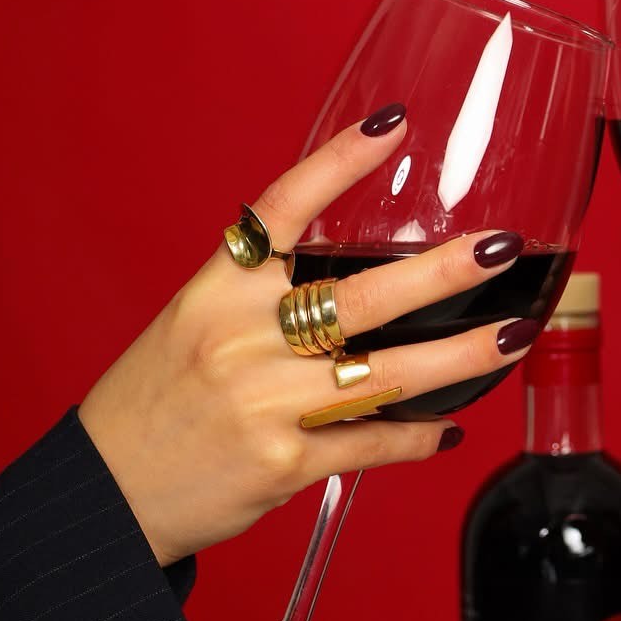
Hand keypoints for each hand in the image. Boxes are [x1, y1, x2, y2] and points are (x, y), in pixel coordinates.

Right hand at [79, 113, 533, 564]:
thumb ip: (262, 301)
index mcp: (216, 291)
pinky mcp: (283, 461)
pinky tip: (447, 428)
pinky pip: (372, 441)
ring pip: (387, 372)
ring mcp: (265, 402)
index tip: (395, 125)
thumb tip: (357, 288)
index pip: (283, 208)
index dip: (339, 163)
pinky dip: (417, 437)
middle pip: (361, 293)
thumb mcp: (194, 327)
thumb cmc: (158, 405)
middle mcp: (241, 338)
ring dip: (461, 356)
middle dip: (443, 271)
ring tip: (514, 336)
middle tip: (500, 247)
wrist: (106, 495)